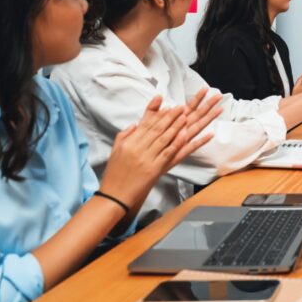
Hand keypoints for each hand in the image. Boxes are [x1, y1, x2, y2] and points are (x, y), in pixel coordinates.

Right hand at [101, 94, 219, 206]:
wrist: (115, 195)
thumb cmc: (115, 173)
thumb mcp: (115, 150)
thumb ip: (125, 135)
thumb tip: (136, 124)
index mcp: (128, 142)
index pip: (146, 125)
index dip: (159, 115)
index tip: (168, 107)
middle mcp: (137, 148)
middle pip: (156, 129)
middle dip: (170, 117)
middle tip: (180, 107)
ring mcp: (146, 158)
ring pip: (163, 138)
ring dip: (176, 126)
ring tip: (185, 116)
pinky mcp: (154, 169)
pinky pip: (168, 153)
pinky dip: (177, 142)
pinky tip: (185, 134)